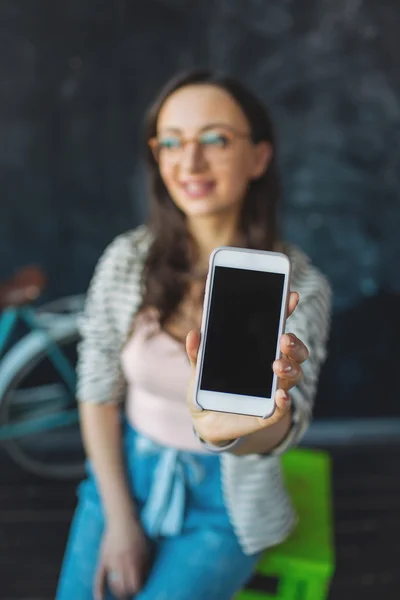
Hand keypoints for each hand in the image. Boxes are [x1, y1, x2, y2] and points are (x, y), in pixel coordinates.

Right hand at [94, 515, 149, 599]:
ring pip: (114, 585)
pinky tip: (100, 599)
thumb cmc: (136, 533)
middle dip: (128, 594)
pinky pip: (98, 578)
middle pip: (125, 587)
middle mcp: (122, 563)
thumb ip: (145, 564)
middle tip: (130, 595)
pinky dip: (99, 590)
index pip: (136, 584)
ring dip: (118, 592)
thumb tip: (145, 579)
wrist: (121, 519)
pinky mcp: (103, 560)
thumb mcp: (145, 547)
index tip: (139, 591)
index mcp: (135, 560)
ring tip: (121, 594)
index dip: (138, 590)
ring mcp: (111, 562)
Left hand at [186, 291, 308, 444]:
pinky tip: (280, 395)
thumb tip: (194, 334)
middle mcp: (272, 366)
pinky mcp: (268, 412)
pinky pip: (282, 406)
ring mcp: (273, 389)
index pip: (278, 326)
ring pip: (295, 375)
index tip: (292, 296)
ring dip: (290, 368)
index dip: (287, 311)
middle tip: (283, 339)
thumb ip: (197, 353)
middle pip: (295, 351)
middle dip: (294, 343)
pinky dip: (284, 401)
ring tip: (277, 365)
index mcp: (259, 349)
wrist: (205, 419)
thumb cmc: (208, 385)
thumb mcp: (199, 367)